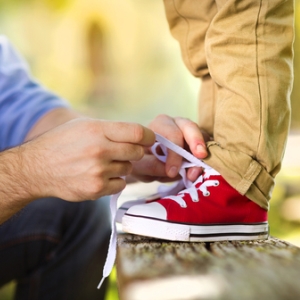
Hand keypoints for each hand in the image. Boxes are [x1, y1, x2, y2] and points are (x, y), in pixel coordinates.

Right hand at [23, 118, 154, 200]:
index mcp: (97, 130)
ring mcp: (98, 171)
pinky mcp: (96, 189)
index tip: (149, 140)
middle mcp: (99, 150)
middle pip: (138, 152)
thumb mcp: (83, 126)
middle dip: (134, 152)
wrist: (36, 168)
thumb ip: (111, 129)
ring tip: (101, 164)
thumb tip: (140, 136)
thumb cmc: (62, 143)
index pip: (138, 133)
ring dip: (121, 166)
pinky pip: (120, 184)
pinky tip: (99, 176)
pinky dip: (114, 181)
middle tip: (121, 152)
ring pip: (128, 169)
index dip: (149, 137)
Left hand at [131, 115, 210, 182]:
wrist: (144, 162)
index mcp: (159, 125)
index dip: (174, 154)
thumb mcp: (139, 165)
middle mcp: (176, 124)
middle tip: (200, 157)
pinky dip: (206, 158)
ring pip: (201, 137)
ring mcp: (190, 132)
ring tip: (196, 172)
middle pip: (190, 127)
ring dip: (201, 155)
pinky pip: (207, 147)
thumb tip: (172, 171)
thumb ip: (152, 166)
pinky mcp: (198, 142)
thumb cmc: (140, 160)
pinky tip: (201, 170)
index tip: (172, 172)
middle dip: (196, 142)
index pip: (171, 134)